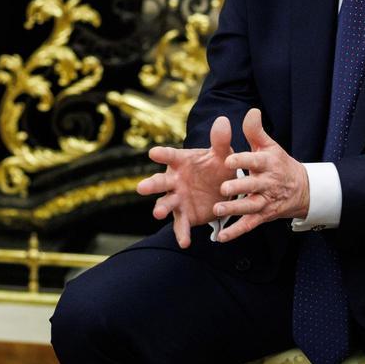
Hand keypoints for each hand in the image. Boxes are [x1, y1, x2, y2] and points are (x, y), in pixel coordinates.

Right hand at [136, 116, 235, 248]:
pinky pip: (181, 225)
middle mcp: (174, 180)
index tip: (153, 153)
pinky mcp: (184, 215)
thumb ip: (220, 141)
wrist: (221, 188)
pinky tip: (184, 242)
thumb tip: (224, 121)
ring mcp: (177, 198)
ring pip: (166, 203)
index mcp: (181, 161)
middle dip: (151, 184)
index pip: (170, 156)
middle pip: (160, 182)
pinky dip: (182, 233)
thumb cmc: (216, 166)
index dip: (162, 154)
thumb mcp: (221, 154)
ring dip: (161, 208)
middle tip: (141, 187)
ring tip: (158, 213)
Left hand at [213, 108, 309, 242]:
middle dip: (239, 187)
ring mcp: (265, 201)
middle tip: (224, 188)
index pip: (255, 161)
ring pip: (250, 206)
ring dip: (235, 209)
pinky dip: (236, 232)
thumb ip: (256, 131)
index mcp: (268, 164)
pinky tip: (222, 237)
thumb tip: (252, 111)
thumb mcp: (270, 146)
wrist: (302, 189)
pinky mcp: (263, 216)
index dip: (243, 159)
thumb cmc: (279, 164)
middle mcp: (268, 183)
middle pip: (253, 185)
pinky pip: (249, 225)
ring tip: (218, 210)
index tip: (228, 158)